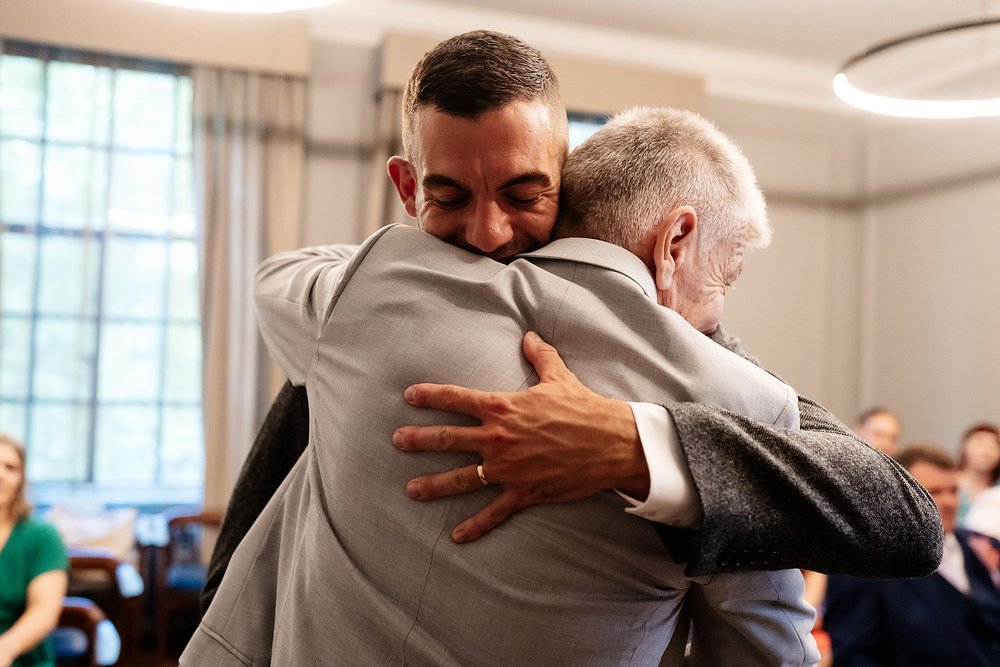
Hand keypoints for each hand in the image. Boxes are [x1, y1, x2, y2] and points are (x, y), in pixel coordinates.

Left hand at [393, 331, 647, 542]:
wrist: (612, 442)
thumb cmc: (585, 408)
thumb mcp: (559, 376)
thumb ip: (539, 356)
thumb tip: (529, 336)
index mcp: (503, 407)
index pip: (456, 398)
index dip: (430, 396)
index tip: (409, 396)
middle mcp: (498, 438)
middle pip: (447, 438)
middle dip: (418, 440)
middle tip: (397, 442)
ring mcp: (508, 468)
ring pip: (461, 478)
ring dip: (433, 485)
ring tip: (411, 490)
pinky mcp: (523, 492)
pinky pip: (493, 512)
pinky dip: (475, 526)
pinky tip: (456, 536)